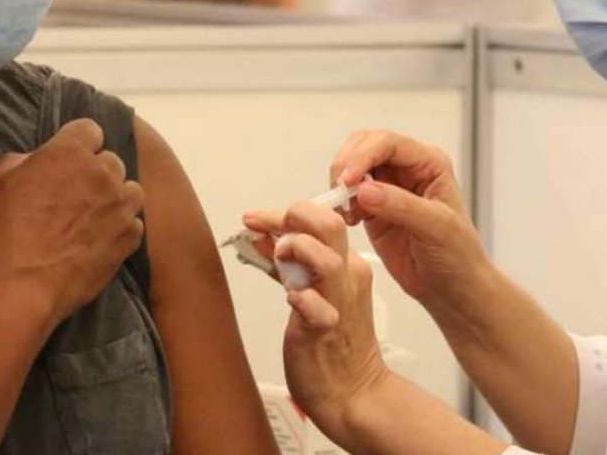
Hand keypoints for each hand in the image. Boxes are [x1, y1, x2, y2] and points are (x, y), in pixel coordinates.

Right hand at [0, 119, 144, 324]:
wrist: (16, 288)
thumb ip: (23, 160)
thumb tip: (37, 160)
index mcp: (69, 152)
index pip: (89, 129)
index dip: (78, 144)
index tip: (67, 161)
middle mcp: (102, 173)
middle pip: (111, 161)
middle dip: (96, 173)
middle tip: (75, 195)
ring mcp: (119, 207)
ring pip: (130, 190)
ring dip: (116, 198)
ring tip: (93, 218)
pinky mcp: (128, 239)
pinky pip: (134, 224)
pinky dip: (121, 230)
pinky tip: (100, 241)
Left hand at [263, 202, 390, 446]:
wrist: (352, 392)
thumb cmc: (331, 344)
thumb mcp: (310, 291)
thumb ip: (288, 263)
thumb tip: (263, 236)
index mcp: (346, 265)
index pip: (321, 220)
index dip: (284, 213)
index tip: (254, 218)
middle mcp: (347, 278)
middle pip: (331, 225)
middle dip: (294, 215)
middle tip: (267, 227)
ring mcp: (340, 303)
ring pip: (328, 260)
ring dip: (297, 250)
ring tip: (277, 258)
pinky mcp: (326, 331)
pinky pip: (318, 309)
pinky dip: (302, 299)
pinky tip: (290, 299)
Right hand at [332, 131, 490, 309]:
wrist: (453, 289)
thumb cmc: (459, 256)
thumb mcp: (437, 229)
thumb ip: (402, 206)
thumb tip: (364, 190)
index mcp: (429, 163)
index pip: (388, 142)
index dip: (363, 155)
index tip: (347, 180)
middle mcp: (407, 169)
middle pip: (364, 145)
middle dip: (347, 164)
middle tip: (339, 191)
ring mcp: (388, 188)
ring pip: (352, 167)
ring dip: (341, 184)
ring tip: (345, 210)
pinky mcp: (373, 209)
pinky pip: (348, 195)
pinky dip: (340, 204)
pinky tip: (349, 220)